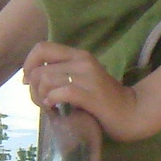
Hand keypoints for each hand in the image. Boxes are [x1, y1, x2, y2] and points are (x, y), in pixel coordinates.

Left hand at [21, 42, 156, 139]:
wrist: (132, 113)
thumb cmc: (102, 100)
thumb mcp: (79, 79)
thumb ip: (59, 74)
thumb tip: (29, 78)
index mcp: (78, 55)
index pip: (42, 48)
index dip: (28, 64)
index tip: (28, 81)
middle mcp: (83, 61)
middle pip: (39, 70)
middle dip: (33, 89)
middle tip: (42, 102)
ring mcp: (89, 77)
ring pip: (46, 80)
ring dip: (40, 97)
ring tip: (50, 107)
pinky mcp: (92, 94)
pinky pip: (60, 92)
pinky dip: (51, 101)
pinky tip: (55, 108)